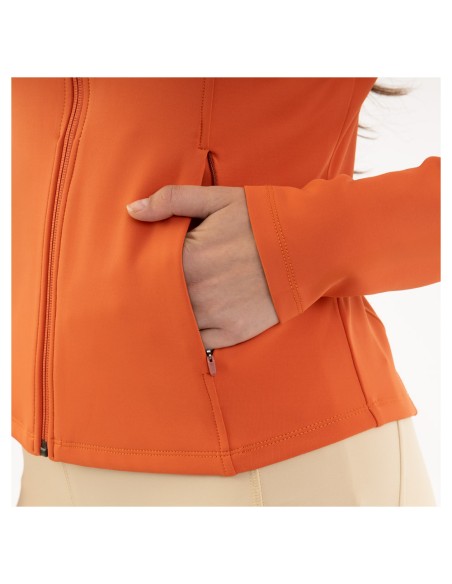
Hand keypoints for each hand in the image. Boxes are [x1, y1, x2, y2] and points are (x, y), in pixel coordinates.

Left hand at [126, 185, 278, 348]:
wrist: (309, 246)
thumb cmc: (261, 218)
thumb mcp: (218, 199)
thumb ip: (172, 200)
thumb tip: (132, 209)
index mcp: (188, 257)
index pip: (147, 271)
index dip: (141, 271)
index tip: (139, 270)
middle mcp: (198, 291)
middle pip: (158, 300)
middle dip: (153, 295)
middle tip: (146, 293)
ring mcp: (215, 315)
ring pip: (175, 323)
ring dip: (170, 316)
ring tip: (171, 307)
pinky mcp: (233, 333)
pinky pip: (200, 341)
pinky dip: (193, 334)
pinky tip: (193, 323)